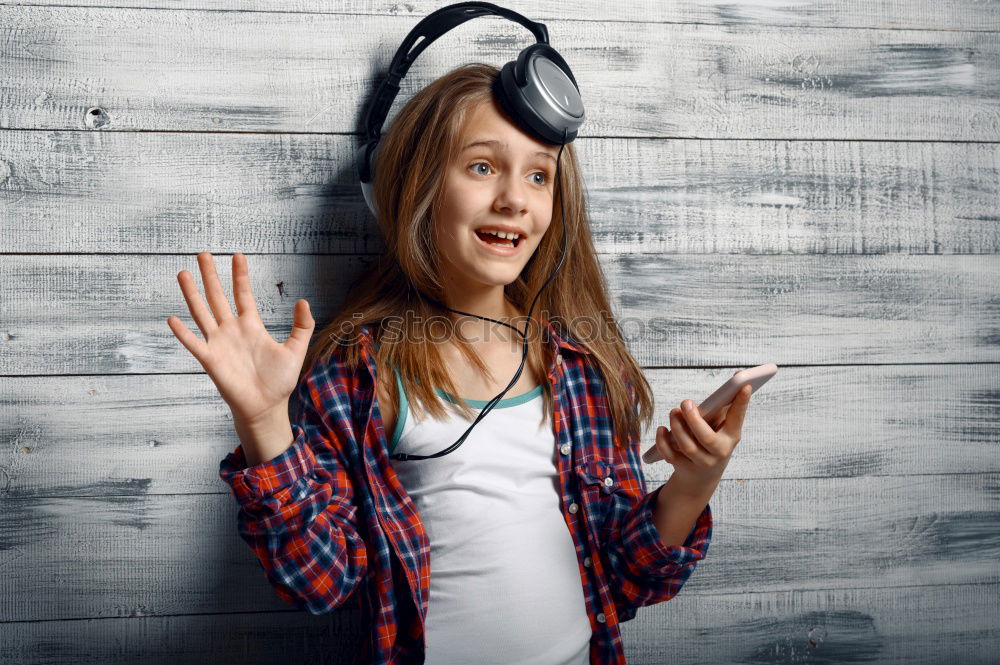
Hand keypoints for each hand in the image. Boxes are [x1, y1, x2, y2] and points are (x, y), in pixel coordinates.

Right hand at [166, 252, 314, 424]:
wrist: (266, 406)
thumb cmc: (279, 381)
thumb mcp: (296, 349)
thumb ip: (302, 325)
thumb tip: (303, 300)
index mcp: (252, 326)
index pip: (243, 294)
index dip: (240, 275)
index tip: (238, 255)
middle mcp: (232, 330)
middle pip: (218, 297)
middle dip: (211, 276)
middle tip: (203, 254)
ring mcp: (219, 343)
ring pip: (202, 313)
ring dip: (192, 294)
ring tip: (183, 274)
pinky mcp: (210, 360)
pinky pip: (193, 343)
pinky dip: (182, 333)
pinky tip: (172, 318)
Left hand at [653, 371, 752, 486]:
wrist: (702, 476)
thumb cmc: (713, 440)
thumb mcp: (722, 425)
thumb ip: (725, 404)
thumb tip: (737, 374)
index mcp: (731, 437)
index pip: (738, 419)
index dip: (742, 403)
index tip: (745, 386)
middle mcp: (719, 452)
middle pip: (706, 438)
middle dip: (694, 419)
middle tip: (685, 402)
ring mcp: (702, 462)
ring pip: (687, 446)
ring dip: (677, 426)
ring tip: (674, 412)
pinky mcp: (684, 468)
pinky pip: (670, 455)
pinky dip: (663, 441)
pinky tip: (661, 429)